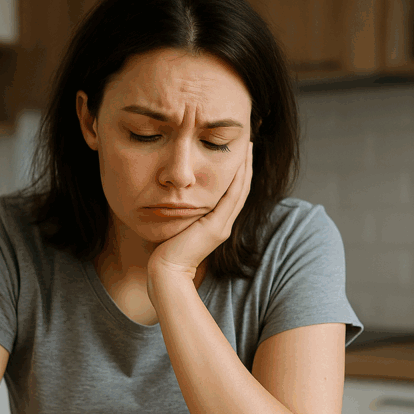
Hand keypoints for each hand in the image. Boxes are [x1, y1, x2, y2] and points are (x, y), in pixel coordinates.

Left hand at [147, 142, 252, 283]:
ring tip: (247, 147)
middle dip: (245, 166)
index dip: (238, 174)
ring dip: (245, 168)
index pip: (232, 194)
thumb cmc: (165, 250)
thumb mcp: (178, 224)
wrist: (166, 270)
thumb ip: (183, 212)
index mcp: (216, 223)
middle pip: (240, 189)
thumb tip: (175, 195)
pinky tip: (240, 162)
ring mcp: (222, 225)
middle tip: (248, 144)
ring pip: (240, 190)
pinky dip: (237, 179)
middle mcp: (223, 223)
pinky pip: (232, 197)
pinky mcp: (217, 227)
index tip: (238, 154)